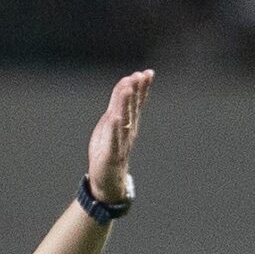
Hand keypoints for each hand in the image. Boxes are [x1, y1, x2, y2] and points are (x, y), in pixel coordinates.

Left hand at [87, 69, 152, 203]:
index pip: (136, 103)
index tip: (147, 73)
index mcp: (128, 123)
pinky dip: (115, 129)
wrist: (107, 180)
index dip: (141, 88)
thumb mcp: (111, 123)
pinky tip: (116, 118)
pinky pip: (114, 140)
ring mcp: (121, 143)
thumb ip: (117, 105)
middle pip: (132, 109)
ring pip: (124, 121)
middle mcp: (128, 132)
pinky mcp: (111, 154)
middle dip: (137, 92)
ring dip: (126, 105)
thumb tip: (125, 84)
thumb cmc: (108, 149)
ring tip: (128, 89)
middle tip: (141, 75)